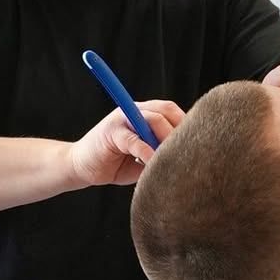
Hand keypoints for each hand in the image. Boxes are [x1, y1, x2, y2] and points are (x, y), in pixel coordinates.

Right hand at [67, 100, 184, 187]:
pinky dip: (146, 152)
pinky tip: (152, 164)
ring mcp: (122, 119)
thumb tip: (189, 160)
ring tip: (171, 159)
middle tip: (186, 154)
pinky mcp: (111, 133)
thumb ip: (163, 154)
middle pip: (165, 112)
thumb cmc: (117, 165)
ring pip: (152, 120)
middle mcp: (134, 111)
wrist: (82, 168)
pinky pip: (134, 140)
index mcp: (145, 114)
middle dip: (179, 133)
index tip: (196, 145)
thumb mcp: (146, 159)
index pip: (172, 111)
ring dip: (165, 140)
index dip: (186, 125)